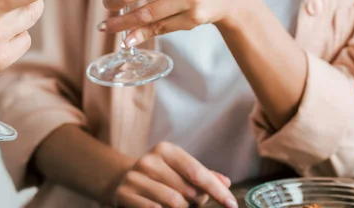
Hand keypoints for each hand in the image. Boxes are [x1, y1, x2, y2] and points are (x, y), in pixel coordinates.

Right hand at [114, 142, 235, 207]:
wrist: (121, 180)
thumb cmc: (159, 177)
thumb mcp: (179, 170)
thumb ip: (203, 176)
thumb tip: (226, 182)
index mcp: (166, 150)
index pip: (197, 172)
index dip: (217, 190)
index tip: (232, 205)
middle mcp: (149, 160)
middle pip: (187, 191)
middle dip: (197, 202)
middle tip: (194, 203)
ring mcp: (135, 178)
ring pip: (174, 203)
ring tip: (179, 205)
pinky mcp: (124, 195)